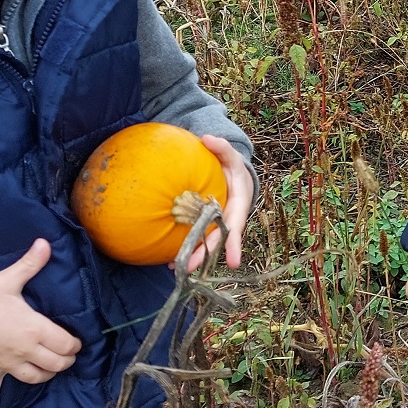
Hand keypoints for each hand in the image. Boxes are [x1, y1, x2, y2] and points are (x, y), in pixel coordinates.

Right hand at [0, 239, 81, 407]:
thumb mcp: (7, 280)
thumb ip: (30, 264)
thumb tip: (46, 243)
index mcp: (34, 329)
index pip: (66, 344)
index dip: (75, 344)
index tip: (76, 342)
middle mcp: (24, 351)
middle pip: (55, 364)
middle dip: (65, 361)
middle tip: (68, 356)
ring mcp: (6, 364)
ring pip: (33, 378)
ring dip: (44, 376)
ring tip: (48, 370)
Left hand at [186, 135, 252, 269]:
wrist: (231, 174)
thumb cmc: (232, 166)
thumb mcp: (231, 156)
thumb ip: (222, 147)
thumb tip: (208, 139)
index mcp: (238, 205)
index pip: (236, 226)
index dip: (234, 245)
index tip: (233, 263)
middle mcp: (228, 219)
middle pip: (218, 240)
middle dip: (206, 256)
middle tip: (193, 268)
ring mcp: (216, 223)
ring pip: (206, 243)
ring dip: (194, 256)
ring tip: (176, 268)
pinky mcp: (205, 224)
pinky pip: (196, 236)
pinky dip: (186, 247)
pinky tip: (169, 257)